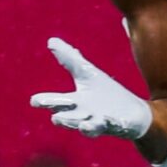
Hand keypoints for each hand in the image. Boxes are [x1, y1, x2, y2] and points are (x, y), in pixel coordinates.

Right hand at [31, 37, 151, 138]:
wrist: (133, 113)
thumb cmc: (104, 93)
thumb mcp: (87, 74)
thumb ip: (70, 59)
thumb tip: (51, 40)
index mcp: (76, 102)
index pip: (58, 101)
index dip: (46, 102)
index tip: (33, 101)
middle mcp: (85, 115)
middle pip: (71, 117)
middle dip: (64, 118)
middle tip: (55, 118)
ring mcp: (101, 121)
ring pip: (89, 126)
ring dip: (85, 125)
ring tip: (81, 124)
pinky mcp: (118, 125)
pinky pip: (114, 126)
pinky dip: (110, 124)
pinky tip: (108, 120)